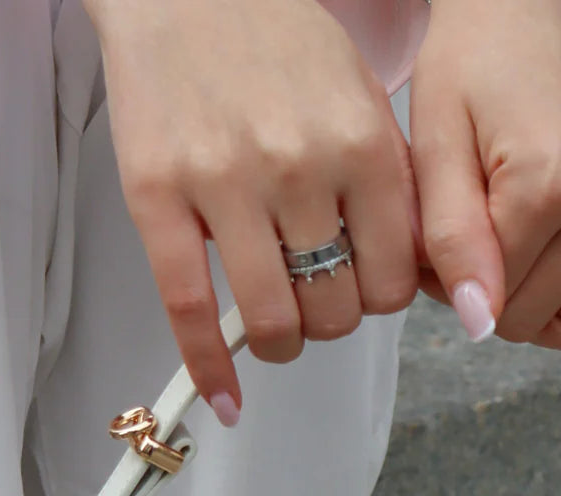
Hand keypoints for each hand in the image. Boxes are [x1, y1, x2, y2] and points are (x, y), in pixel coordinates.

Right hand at [87, 0, 420, 424]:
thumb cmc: (272, 33)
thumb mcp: (359, 95)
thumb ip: (385, 183)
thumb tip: (402, 271)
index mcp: (361, 144)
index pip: (394, 280)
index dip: (381, 301)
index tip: (364, 293)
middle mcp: (299, 167)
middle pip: (337, 309)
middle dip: (330, 321)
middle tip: (314, 304)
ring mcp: (224, 183)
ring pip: (274, 321)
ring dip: (281, 344)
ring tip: (275, 328)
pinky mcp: (158, 195)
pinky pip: (189, 309)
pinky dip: (210, 367)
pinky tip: (223, 394)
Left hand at [410, 0, 560, 397]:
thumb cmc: (474, 58)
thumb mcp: (435, 143)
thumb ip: (450, 240)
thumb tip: (478, 324)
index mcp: (548, 181)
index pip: (495, 302)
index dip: (453, 294)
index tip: (434, 258)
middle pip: (540, 321)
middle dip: (494, 305)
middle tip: (467, 259)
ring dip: (546, 321)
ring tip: (514, 276)